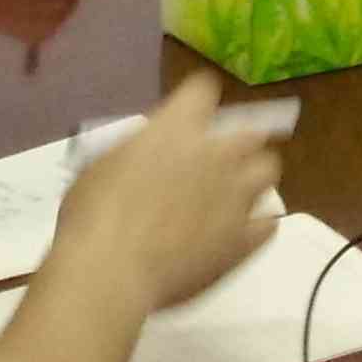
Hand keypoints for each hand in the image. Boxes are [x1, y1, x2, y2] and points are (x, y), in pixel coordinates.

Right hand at [48, 74, 282, 312]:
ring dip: (253, 178)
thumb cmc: (93, 215)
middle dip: (238, 142)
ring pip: (268, 171)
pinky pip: (269, 224)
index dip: (197, 102)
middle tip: (217, 161)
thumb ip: (138, 152)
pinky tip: (238, 233)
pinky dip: (256, 225)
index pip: (204, 90)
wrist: (111, 271)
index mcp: (177, 127)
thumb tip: (149, 156)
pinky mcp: (245, 239)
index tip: (189, 115)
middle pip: (251, 131)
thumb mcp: (104, 165)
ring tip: (233, 195)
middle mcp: (216, 153)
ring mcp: (236, 197)